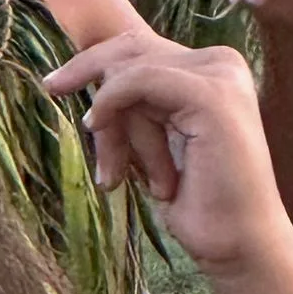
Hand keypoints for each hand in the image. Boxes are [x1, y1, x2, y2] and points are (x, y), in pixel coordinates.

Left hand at [47, 31, 289, 275]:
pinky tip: (97, 125)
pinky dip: (112, 101)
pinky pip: (140, 79)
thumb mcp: (154, 147)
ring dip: (112, 124)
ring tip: (115, 175)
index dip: (94, 67)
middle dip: (96, 89)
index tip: (53, 85)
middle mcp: (220, 62)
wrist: (238, 242)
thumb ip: (135, 111)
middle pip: (131, 50)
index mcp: (211, 70)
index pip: (140, 50)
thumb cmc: (199, 205)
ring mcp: (219, 75)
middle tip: (56, 98)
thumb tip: (89, 88)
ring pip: (132, 69)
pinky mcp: (210, 95)